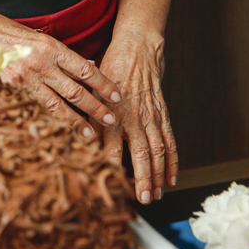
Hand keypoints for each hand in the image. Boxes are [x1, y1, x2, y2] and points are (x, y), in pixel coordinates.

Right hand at [1, 33, 120, 139]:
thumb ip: (61, 54)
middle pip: (75, 91)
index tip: (116, 96)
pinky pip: (36, 106)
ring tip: (90, 133)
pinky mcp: (11, 89)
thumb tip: (87, 66)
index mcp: (50, 47)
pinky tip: (60, 130)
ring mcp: (25, 78)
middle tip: (110, 119)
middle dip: (95, 107)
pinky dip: (51, 119)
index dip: (103, 84)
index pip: (85, 70)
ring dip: (76, 120)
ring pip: (57, 104)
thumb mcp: (38, 38)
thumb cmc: (8, 33)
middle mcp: (40, 63)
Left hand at [98, 31, 177, 203]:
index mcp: (111, 113)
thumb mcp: (90, 91)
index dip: (112, 170)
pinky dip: (172, 160)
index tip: (111, 188)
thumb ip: (86, 115)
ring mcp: (150, 116)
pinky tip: (172, 176)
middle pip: (140, 153)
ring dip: (159, 174)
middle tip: (143, 200)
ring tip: (157, 195)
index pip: (112, 148)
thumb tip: (76, 138)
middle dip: (143, 179)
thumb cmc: (109, 69)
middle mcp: (132, 117)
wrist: (136, 48)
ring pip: (157, 150)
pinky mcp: (162, 113)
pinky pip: (169, 140)